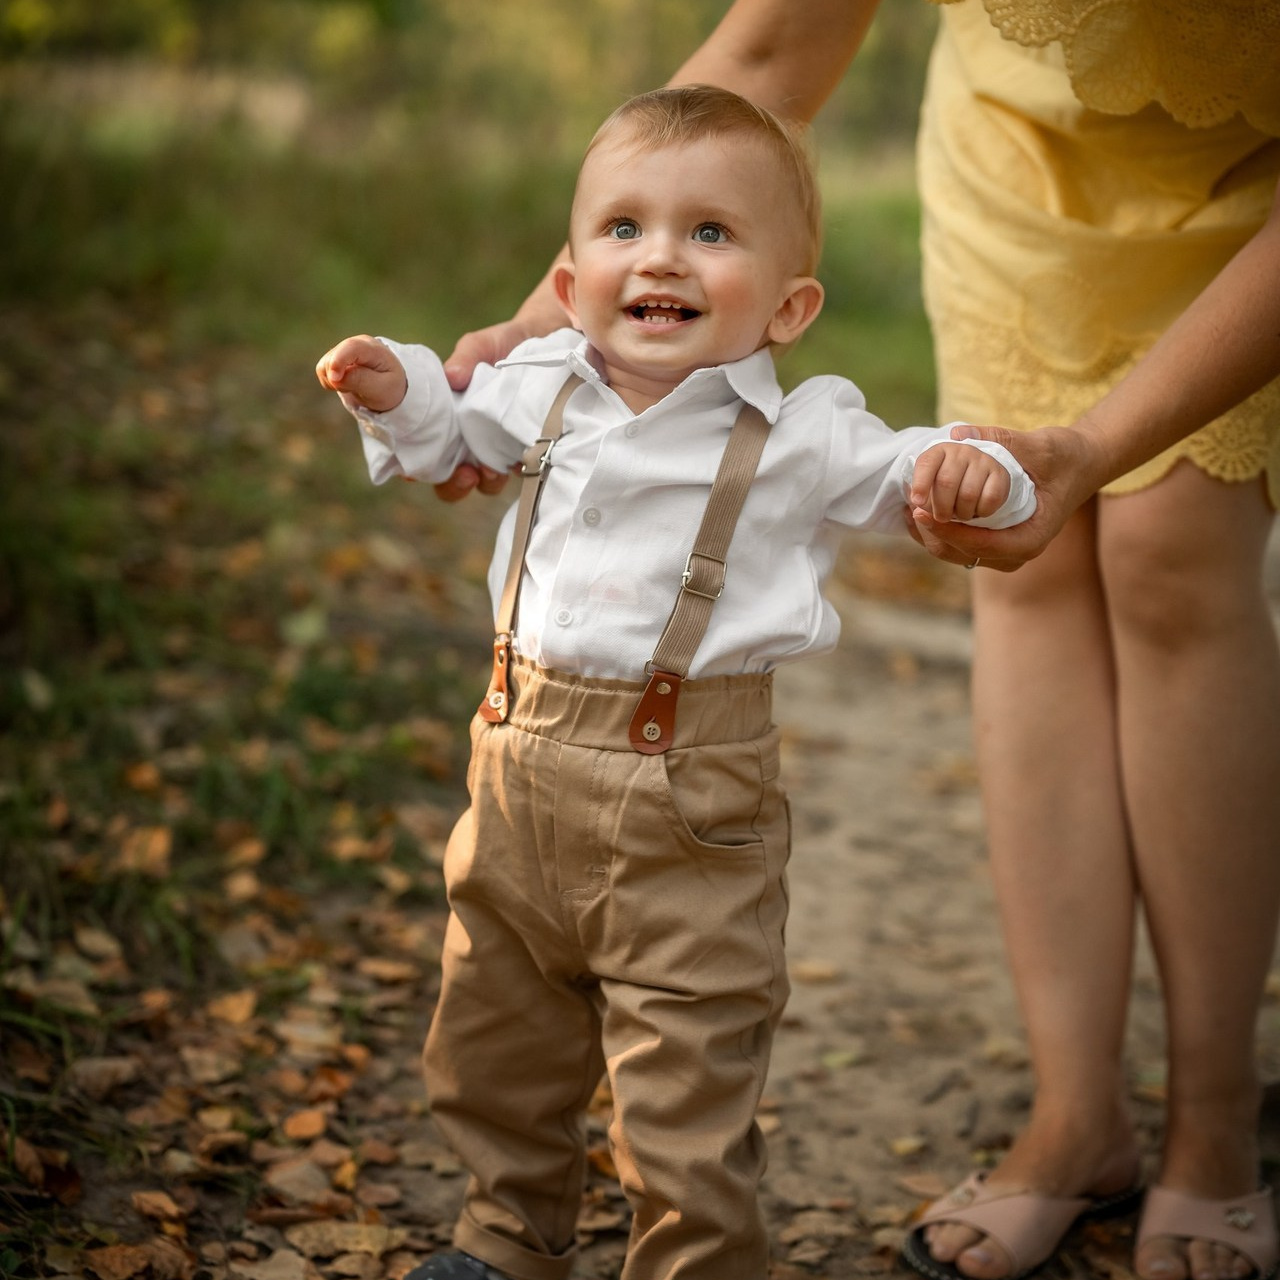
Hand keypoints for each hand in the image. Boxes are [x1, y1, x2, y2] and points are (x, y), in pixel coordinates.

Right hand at [315, 335, 406, 413]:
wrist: (389, 384)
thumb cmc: (388, 386)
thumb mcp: (381, 388)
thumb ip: (360, 381)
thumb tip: (335, 378)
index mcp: (373, 349)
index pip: (351, 348)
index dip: (339, 361)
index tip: (335, 380)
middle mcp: (356, 343)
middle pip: (333, 358)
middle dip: (338, 379)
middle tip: (357, 390)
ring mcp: (343, 349)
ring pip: (324, 365)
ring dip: (334, 382)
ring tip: (355, 387)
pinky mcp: (333, 356)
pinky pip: (322, 370)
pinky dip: (330, 381)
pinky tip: (346, 384)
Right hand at [433, 284, 570, 501]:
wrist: (552, 339)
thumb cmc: (508, 343)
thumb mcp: (484, 344)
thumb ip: (467, 356)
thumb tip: (451, 376)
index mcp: (449, 419)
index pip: (423, 451)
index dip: (416, 467)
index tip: (417, 470)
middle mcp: (470, 440)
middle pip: (451, 480)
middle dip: (454, 485)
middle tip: (467, 474)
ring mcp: (499, 450)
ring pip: (486, 484)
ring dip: (487, 483)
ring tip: (494, 471)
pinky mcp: (529, 452)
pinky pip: (523, 474)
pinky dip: (521, 473)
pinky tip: (524, 462)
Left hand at [909, 423, 1106, 570]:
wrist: (1083, 465)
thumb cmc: (1067, 457)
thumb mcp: (1041, 446)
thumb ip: (1003, 441)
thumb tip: (958, 434)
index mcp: (1031, 538)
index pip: (981, 544)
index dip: (948, 531)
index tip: (923, 512)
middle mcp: (1017, 553)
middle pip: (961, 553)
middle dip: (932, 533)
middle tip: (910, 508)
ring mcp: (1005, 553)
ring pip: (955, 553)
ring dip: (930, 534)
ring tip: (910, 508)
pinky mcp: (996, 545)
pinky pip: (959, 545)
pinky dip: (938, 531)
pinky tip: (920, 511)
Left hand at [909, 442, 1010, 522]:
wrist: (982, 479)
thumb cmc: (949, 487)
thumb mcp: (930, 489)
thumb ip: (922, 501)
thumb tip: (919, 515)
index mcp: (940, 451)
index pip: (926, 462)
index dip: (920, 483)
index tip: (917, 502)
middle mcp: (962, 450)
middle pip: (946, 481)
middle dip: (941, 507)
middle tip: (942, 517)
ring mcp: (983, 460)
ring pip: (968, 494)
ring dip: (962, 513)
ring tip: (960, 514)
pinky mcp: (1001, 473)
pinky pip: (990, 498)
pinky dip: (982, 512)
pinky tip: (978, 511)